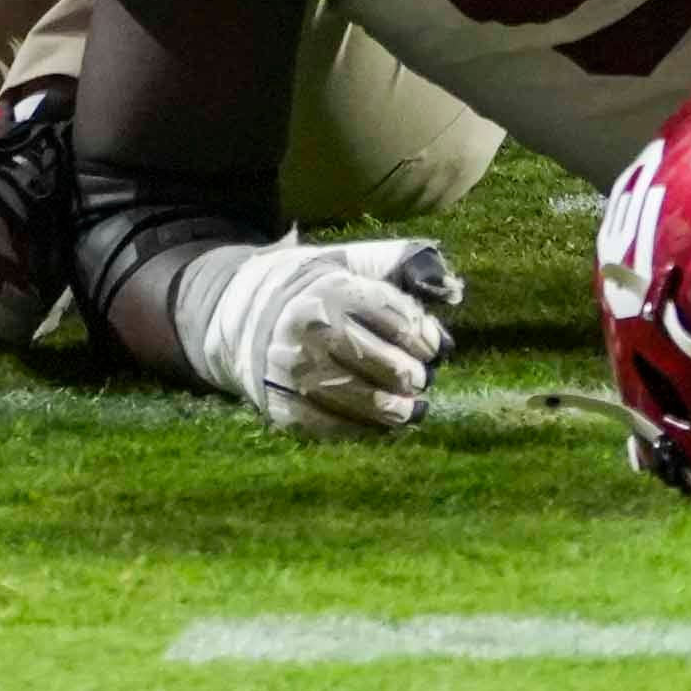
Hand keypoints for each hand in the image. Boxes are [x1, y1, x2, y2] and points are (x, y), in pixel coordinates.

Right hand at [172, 235, 463, 434]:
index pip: (399, 322)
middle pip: (388, 366)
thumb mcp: (347, 262)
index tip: (435, 347)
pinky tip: (380, 422)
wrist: (241, 314)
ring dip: (398, 409)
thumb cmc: (313, 288)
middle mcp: (313, 330)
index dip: (426, 339)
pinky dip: (366, 428)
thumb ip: (397, 264)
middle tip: (421, 378)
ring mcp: (297, 371)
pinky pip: (338, 427)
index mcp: (333, 290)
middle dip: (414, 376)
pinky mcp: (285, 407)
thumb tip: (450, 287)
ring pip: (367, 402)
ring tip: (412, 407)